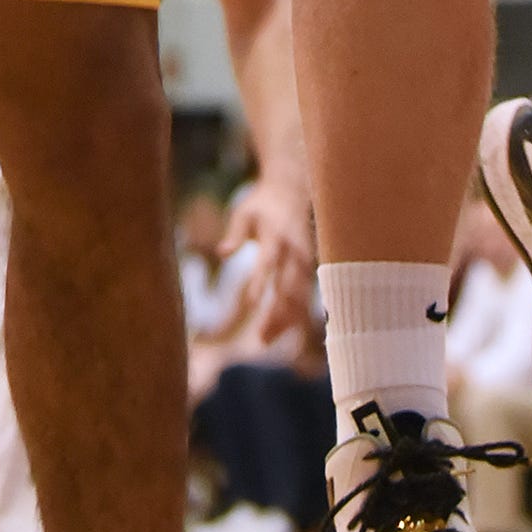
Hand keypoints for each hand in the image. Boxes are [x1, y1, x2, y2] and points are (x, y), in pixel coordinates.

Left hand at [223, 168, 316, 340]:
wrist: (291, 192)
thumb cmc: (262, 204)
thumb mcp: (243, 212)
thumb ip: (234, 234)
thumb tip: (222, 253)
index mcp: (277, 234)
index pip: (269, 261)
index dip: (261, 282)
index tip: (250, 304)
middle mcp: (295, 250)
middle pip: (289, 286)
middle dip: (277, 313)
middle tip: (259, 338)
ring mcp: (306, 261)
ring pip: (300, 297)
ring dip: (286, 320)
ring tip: (264, 340)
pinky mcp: (309, 269)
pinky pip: (305, 297)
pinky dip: (295, 316)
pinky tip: (281, 333)